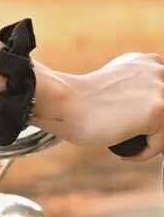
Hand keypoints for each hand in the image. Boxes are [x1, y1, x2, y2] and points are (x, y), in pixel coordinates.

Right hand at [46, 53, 163, 159]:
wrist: (63, 102)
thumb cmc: (81, 102)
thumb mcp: (117, 86)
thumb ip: (136, 92)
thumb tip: (143, 116)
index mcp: (150, 62)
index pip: (162, 97)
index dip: (149, 116)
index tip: (131, 125)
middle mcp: (160, 71)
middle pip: (163, 115)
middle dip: (152, 131)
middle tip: (130, 138)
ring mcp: (161, 90)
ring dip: (149, 143)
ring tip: (125, 145)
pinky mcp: (159, 111)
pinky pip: (160, 145)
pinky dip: (143, 154)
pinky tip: (122, 152)